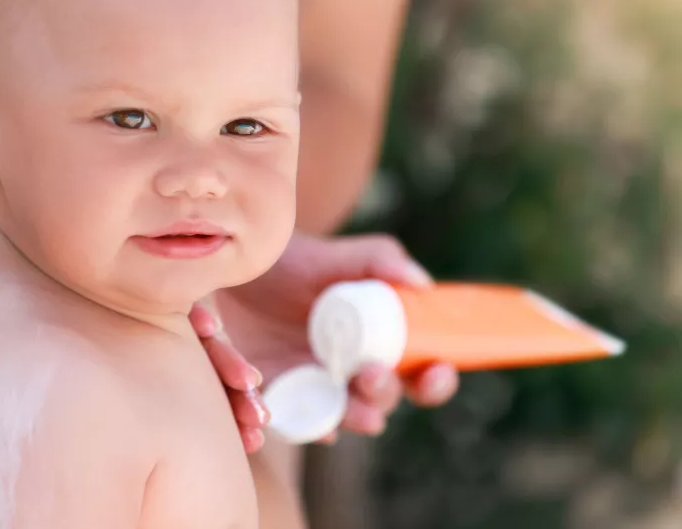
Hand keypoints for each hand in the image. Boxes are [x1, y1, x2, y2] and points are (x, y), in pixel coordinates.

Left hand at [193, 233, 459, 450]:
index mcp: (380, 344)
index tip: (435, 369)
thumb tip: (422, 285)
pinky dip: (308, 426)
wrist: (244, 268)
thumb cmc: (303, 262)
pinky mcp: (278, 394)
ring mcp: (317, 387)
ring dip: (354, 417)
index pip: (420, 374)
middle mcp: (353, 373)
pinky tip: (315, 425)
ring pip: (344, 416)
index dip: (436, 380)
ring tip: (359, 413)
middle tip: (372, 373)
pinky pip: (296, 421)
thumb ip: (384, 261)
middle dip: (384, 394)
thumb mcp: (346, 256)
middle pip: (383, 399)